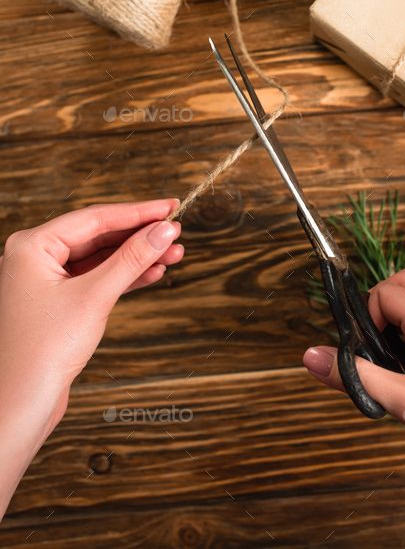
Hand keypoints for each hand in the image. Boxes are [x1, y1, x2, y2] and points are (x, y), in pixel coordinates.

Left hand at [0, 199, 182, 516]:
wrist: (21, 404)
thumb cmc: (41, 353)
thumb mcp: (95, 297)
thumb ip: (132, 259)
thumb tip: (164, 231)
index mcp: (32, 245)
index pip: (95, 217)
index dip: (138, 212)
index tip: (170, 207)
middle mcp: (35, 257)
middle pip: (99, 235)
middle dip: (140, 236)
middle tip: (176, 231)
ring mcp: (46, 280)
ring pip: (100, 258)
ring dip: (137, 256)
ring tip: (172, 255)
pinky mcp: (57, 302)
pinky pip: (96, 278)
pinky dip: (123, 276)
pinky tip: (152, 274)